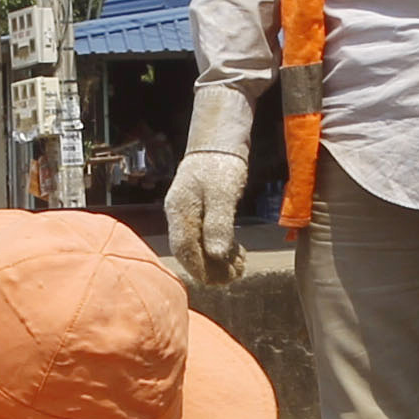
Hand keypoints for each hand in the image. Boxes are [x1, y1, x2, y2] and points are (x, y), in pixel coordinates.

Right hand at [164, 151, 247, 285]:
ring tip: (239, 266)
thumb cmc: (221, 162)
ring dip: (217, 261)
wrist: (220, 137)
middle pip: (189, 251)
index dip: (200, 269)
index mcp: (179, 210)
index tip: (220, 281)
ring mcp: (187, 211)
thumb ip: (219, 223)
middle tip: (235, 276)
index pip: (184, 249)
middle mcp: (179, 213)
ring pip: (198, 246)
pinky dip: (220, 248)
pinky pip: (205, 237)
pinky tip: (235, 253)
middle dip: (211, 268)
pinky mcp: (199, 209)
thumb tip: (216, 256)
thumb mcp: (223, 192)